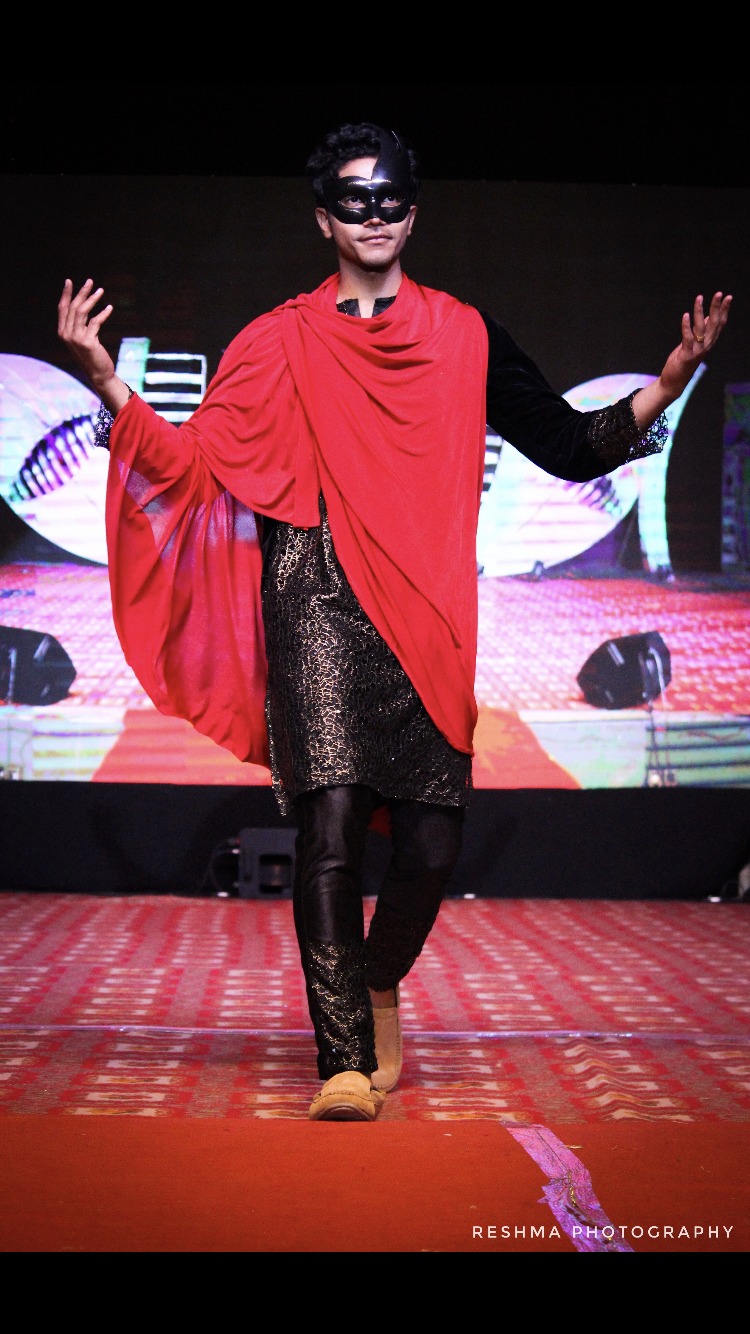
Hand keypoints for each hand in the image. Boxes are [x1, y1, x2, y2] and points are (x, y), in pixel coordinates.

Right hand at [57, 277, 124, 408]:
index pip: (62, 308)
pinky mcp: (88, 342)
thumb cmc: (91, 356)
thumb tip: (82, 306)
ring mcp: (76, 338)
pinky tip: (110, 308)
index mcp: (62, 332)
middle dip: (81, 292)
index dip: (65, 294)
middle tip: (90, 281)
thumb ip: (78, 325)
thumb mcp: (81, 339)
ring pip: (82, 311)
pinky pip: (95, 322)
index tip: (69, 281)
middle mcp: (66, 334)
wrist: (98, 374)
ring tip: (101, 290)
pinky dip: (103, 313)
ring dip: (92, 299)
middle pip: (73, 307)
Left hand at [659, 291, 732, 399]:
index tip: (727, 297)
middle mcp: (706, 345)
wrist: (675, 382)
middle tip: (719, 294)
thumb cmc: (684, 360)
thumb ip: (702, 331)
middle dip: (717, 308)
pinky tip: (686, 315)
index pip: (720, 323)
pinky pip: (687, 338)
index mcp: (709, 342)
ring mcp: (697, 351)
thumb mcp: (694, 343)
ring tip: (699, 298)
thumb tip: (707, 316)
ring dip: (700, 312)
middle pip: (714, 324)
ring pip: (701, 328)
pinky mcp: (687, 355)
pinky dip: (686, 326)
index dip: (724, 310)